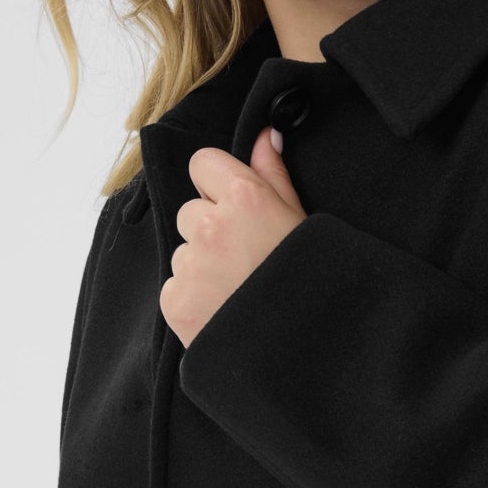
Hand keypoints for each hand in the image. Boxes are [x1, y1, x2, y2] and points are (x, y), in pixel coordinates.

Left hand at [160, 125, 307, 348]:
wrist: (307, 352)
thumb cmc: (312, 283)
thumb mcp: (302, 221)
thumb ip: (273, 175)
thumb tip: (264, 135)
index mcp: (245, 198)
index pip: (202, 163)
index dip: (218, 184)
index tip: (236, 207)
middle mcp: (211, 226)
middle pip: (191, 211)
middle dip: (211, 230)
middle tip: (246, 261)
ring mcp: (190, 265)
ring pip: (184, 252)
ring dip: (203, 267)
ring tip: (239, 292)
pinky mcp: (175, 301)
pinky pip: (175, 286)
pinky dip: (194, 298)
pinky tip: (226, 312)